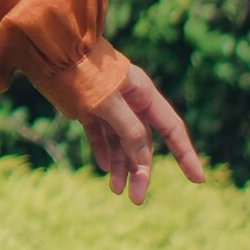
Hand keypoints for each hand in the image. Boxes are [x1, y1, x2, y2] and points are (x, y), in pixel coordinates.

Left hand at [79, 60, 203, 203]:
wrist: (51, 51)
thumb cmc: (83, 71)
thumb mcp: (108, 101)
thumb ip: (128, 128)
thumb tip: (140, 156)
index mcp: (142, 93)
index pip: (171, 128)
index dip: (185, 154)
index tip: (198, 179)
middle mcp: (129, 100)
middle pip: (142, 142)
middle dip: (141, 170)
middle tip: (136, 198)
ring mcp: (108, 104)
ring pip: (121, 141)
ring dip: (121, 165)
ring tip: (116, 190)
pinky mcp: (88, 107)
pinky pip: (101, 134)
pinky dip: (103, 150)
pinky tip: (105, 168)